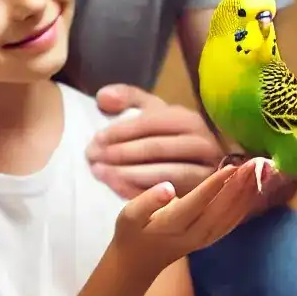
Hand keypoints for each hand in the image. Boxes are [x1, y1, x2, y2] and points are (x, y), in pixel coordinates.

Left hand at [88, 85, 221, 198]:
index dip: (120, 130)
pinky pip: (165, 198)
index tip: (95, 140)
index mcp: (188, 120)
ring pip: (162, 174)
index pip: (150, 122)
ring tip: (100, 173)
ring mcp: (204, 174)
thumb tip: (103, 97)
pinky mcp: (199, 197)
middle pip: (156, 148)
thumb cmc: (169, 137)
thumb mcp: (153, 111)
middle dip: (120, 153)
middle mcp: (202, 144)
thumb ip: (127, 97)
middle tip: (92, 158)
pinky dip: (138, 193)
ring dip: (126, 174)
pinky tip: (116, 189)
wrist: (199, 168)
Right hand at [112, 161, 260, 275]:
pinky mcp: (209, 240)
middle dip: (238, 187)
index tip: (231, 166)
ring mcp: (203, 240)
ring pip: (229, 218)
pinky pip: (230, 224)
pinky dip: (244, 208)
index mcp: (171, 224)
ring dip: (245, 196)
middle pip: (220, 210)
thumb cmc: (132, 232)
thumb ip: (147, 201)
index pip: (198, 203)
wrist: (137, 263)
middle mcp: (192, 234)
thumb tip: (168, 187)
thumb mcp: (127, 215)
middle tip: (254, 164)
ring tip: (258, 173)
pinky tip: (253, 192)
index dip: (215, 185)